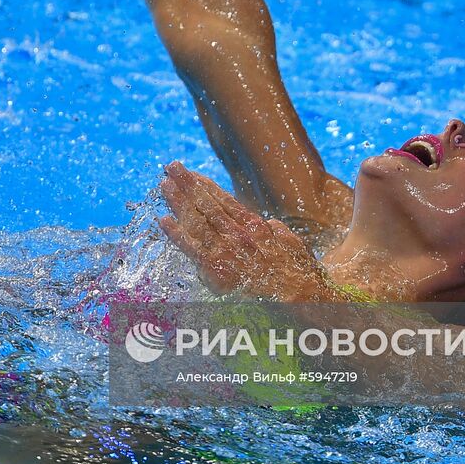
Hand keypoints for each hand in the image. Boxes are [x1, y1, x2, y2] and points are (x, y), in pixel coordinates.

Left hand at [159, 161, 337, 300]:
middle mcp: (238, 233)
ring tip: (165, 184)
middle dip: (188, 184)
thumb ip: (273, 231)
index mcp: (253, 225)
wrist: (301, 296)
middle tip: (171, 167)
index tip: (192, 174)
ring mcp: (227, 251)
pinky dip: (177, 234)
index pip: (223, 200)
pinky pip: (193, 250)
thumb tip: (263, 224)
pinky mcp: (218, 270)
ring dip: (179, 202)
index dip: (205, 186)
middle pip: (207, 204)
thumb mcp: (289, 242)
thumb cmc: (297, 271)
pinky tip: (163, 220)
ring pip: (197, 221)